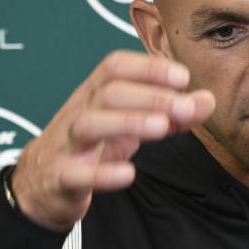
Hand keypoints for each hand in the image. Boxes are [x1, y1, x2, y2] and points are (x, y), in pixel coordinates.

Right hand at [10, 51, 214, 230]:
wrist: (41, 182)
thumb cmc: (93, 145)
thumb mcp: (133, 125)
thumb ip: (171, 113)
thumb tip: (207, 100)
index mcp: (95, 94)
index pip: (115, 67)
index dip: (148, 67)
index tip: (182, 75)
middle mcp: (80, 112)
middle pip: (108, 92)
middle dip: (149, 96)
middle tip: (184, 106)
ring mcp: (67, 144)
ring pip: (88, 124)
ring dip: (127, 122)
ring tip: (161, 127)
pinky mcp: (61, 177)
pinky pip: (77, 173)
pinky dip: (102, 174)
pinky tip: (128, 174)